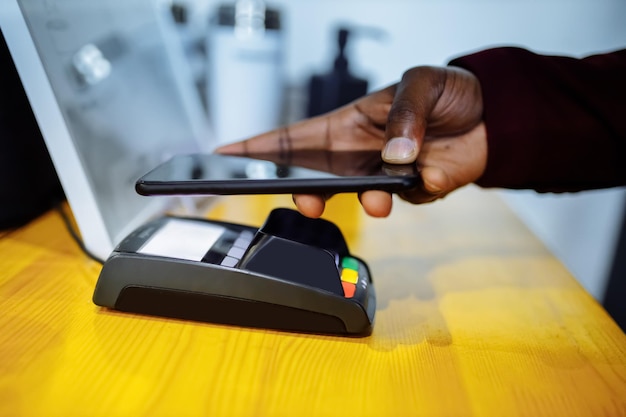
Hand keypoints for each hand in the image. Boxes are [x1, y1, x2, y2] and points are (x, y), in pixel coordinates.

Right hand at [216, 65, 486, 217]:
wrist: (493, 119)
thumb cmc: (449, 92)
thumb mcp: (423, 84)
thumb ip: (404, 117)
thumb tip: (394, 159)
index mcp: (350, 123)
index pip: (296, 137)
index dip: (260, 147)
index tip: (226, 155)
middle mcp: (359, 152)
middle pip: (316, 178)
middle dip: (306, 194)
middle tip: (307, 203)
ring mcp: (382, 175)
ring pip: (357, 198)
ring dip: (364, 202)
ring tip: (380, 197)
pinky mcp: (409, 191)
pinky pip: (400, 202)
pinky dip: (410, 195)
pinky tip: (430, 175)